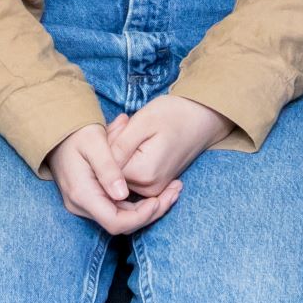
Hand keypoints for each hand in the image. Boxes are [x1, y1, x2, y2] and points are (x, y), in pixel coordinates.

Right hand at [45, 124, 182, 233]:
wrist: (58, 131)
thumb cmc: (77, 132)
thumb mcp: (94, 143)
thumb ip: (108, 168)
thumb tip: (123, 195)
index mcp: (82, 194)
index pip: (114, 222)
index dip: (140, 217)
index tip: (159, 201)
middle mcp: (81, 205)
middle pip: (121, 223)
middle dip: (151, 212)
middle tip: (175, 192)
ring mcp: (85, 204)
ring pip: (121, 217)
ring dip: (147, 208)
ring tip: (172, 190)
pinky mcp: (90, 199)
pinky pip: (116, 208)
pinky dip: (136, 202)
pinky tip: (155, 190)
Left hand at [106, 95, 230, 196]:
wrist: (202, 117)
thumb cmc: (174, 114)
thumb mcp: (143, 122)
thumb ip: (119, 145)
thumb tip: (99, 166)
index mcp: (144, 174)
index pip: (107, 169)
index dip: (105, 145)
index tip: (118, 124)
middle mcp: (149, 188)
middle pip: (113, 173)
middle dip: (111, 149)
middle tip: (124, 123)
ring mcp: (153, 189)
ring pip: (120, 174)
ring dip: (119, 153)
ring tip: (131, 128)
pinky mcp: (155, 184)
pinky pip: (131, 174)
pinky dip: (128, 157)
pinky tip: (135, 138)